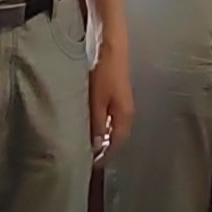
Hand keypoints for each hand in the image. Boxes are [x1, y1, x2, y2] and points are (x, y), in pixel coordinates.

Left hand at [88, 42, 133, 158]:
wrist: (110, 46)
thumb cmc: (103, 73)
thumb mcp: (97, 101)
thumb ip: (97, 124)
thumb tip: (97, 146)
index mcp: (124, 116)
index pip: (117, 143)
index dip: (105, 155)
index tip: (90, 165)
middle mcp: (126, 111)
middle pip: (116, 136)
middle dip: (104, 147)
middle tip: (86, 156)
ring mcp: (122, 102)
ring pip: (112, 126)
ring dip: (102, 136)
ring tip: (85, 142)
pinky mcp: (115, 95)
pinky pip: (109, 117)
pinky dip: (101, 124)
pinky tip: (89, 123)